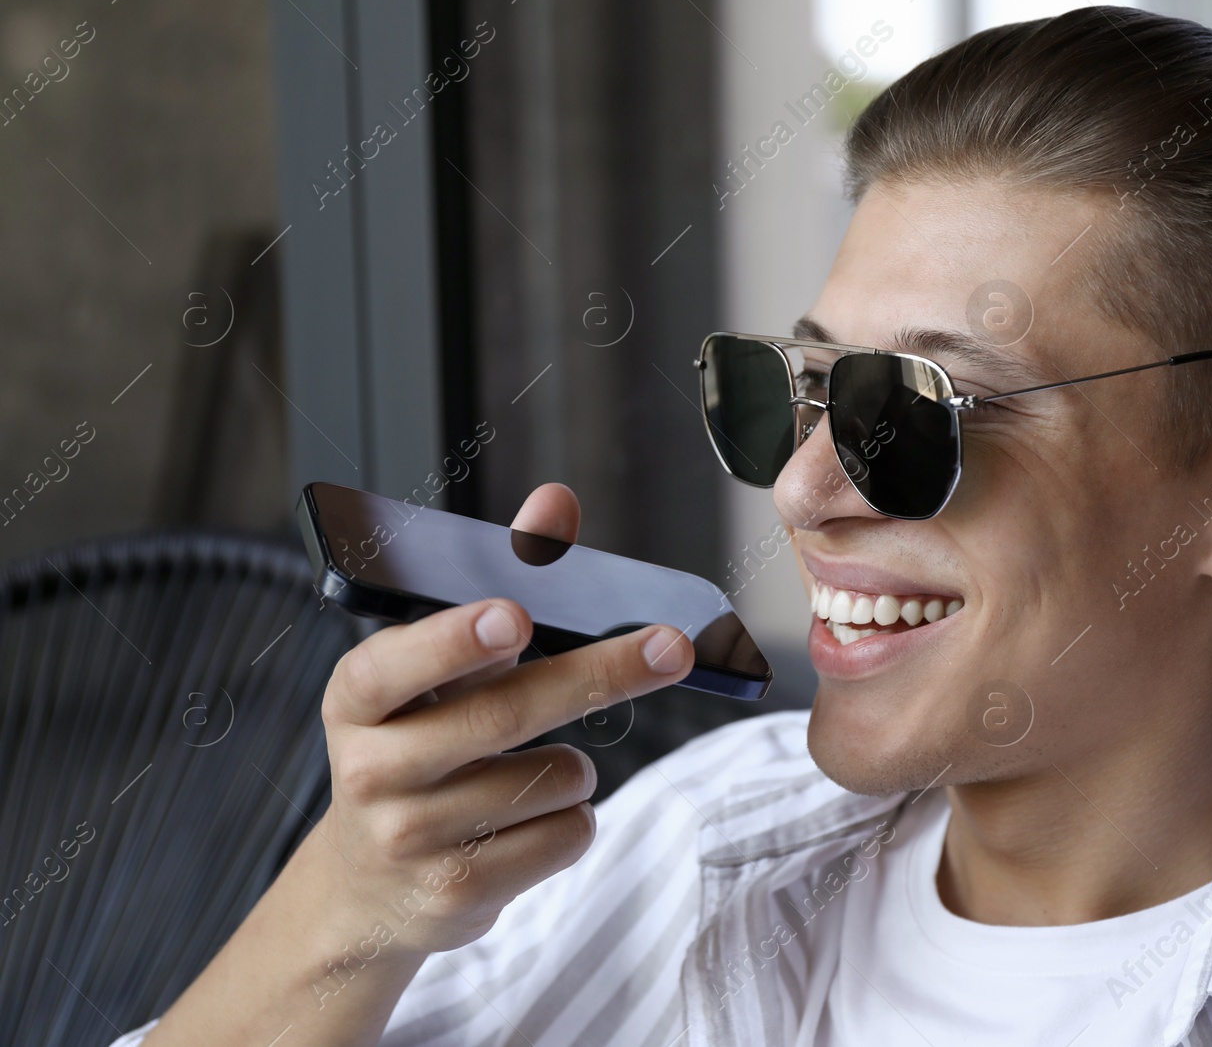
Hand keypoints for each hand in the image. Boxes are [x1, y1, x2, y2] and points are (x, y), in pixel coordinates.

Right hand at [313, 482, 693, 955]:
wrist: (369, 885)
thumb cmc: (417, 747)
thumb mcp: (438, 670)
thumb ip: (498, 580)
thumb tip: (554, 503)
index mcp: (357, 700)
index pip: (395, 664)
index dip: (454, 639)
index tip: (515, 615)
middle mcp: (371, 770)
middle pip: (504, 715)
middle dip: (599, 674)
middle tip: (672, 647)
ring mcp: (410, 838)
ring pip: (552, 776)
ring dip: (574, 764)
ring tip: (528, 767)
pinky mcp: (458, 892)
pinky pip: (565, 833)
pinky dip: (570, 818)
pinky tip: (526, 819)